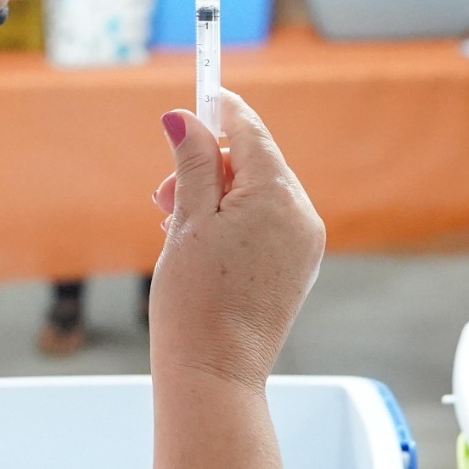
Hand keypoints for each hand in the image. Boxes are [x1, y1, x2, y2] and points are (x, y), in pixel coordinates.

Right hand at [147, 92, 325, 391]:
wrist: (215, 373)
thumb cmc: (194, 301)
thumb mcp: (187, 219)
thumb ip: (190, 162)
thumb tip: (184, 117)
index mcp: (277, 194)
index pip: (249, 130)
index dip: (219, 109)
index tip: (199, 95)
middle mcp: (301, 214)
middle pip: (254, 162)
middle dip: (207, 166)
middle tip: (163, 193)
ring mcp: (304, 244)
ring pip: (258, 194)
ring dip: (216, 196)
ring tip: (175, 226)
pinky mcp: (298, 268)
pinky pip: (267, 224)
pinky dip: (234, 222)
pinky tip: (201, 245)